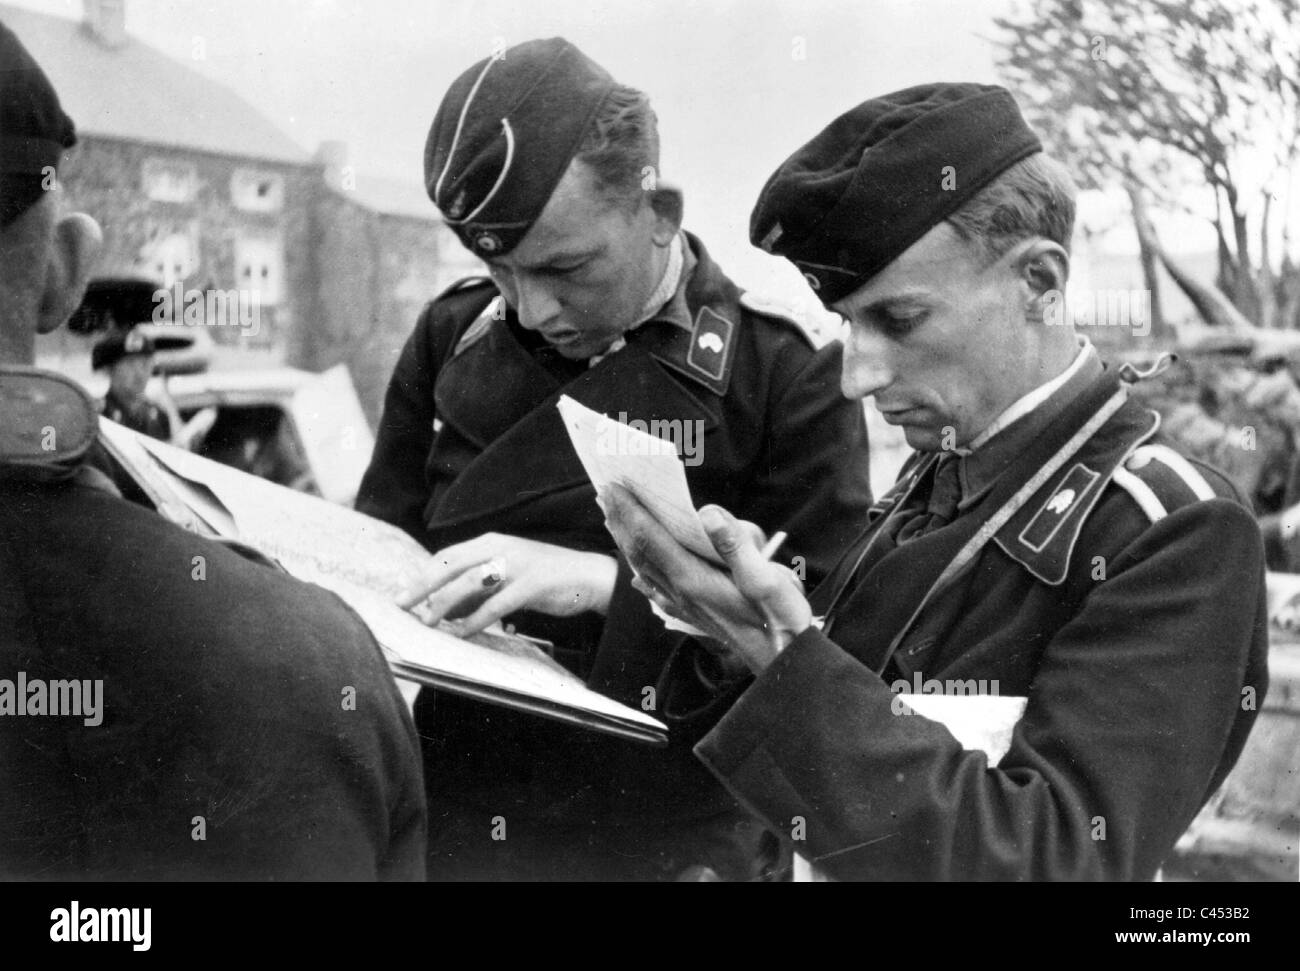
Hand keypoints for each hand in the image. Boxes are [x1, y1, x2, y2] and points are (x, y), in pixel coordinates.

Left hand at [399, 533, 616, 635]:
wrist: (589, 576)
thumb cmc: (544, 578)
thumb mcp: (506, 576)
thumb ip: (477, 589)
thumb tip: (444, 609)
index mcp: (491, 542)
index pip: (447, 556)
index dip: (423, 575)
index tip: (403, 593)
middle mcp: (500, 547)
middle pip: (451, 564)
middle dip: (422, 585)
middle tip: (401, 605)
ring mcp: (517, 564)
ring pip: (470, 582)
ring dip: (445, 604)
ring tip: (429, 622)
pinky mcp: (532, 583)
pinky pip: (496, 603)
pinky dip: (476, 619)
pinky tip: (463, 631)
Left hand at [599, 484, 811, 674]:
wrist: (784, 666)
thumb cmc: (781, 622)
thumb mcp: (767, 577)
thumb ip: (735, 545)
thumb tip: (707, 514)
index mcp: (695, 580)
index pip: (651, 539)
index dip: (630, 512)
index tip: (613, 486)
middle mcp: (683, 594)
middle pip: (641, 553)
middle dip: (621, 522)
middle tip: (604, 494)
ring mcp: (687, 607)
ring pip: (646, 571)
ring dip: (628, 544)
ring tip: (615, 523)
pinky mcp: (697, 616)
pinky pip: (659, 592)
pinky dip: (644, 578)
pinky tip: (639, 581)